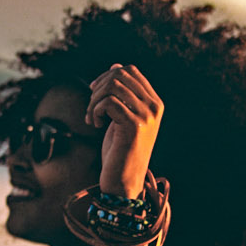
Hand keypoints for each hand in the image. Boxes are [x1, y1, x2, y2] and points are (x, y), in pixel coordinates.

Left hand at [88, 63, 163, 196]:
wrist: (124, 179)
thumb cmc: (120, 149)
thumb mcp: (122, 117)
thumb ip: (122, 94)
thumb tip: (115, 66)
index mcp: (154, 102)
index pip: (131, 70)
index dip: (108, 75)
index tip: (95, 91)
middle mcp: (154, 107)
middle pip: (121, 75)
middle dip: (99, 88)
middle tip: (91, 108)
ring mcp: (146, 116)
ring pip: (113, 87)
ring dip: (94, 100)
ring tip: (92, 117)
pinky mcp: (134, 126)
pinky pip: (108, 103)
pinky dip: (95, 111)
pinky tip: (95, 125)